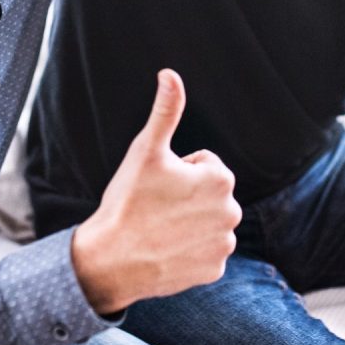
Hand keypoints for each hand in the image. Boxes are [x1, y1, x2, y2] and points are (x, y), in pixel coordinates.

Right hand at [71, 69, 241, 313]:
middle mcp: (232, 212)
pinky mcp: (214, 270)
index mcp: (220, 179)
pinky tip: (167, 249)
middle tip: (157, 206)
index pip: (203, 164)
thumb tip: (170, 74)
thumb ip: (166, 110)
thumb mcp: (146, 150)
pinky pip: (205, 251)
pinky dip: (190, 250)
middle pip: (208, 194)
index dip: (177, 171)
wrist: (111, 260)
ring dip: (190, 222)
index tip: (158, 184)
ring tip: (160, 227)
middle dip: (187, 196)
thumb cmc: (128, 201)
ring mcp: (224, 244)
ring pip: (207, 222)